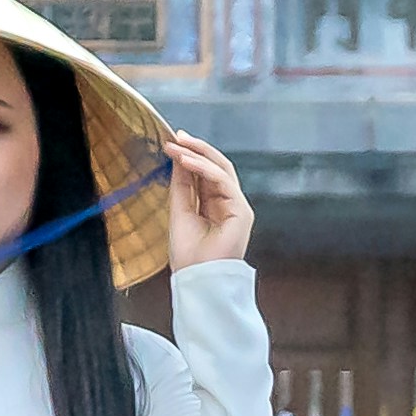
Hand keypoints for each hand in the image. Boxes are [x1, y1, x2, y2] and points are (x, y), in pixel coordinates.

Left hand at [140, 127, 251, 282]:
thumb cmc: (188, 254)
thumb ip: (181, 184)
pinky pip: (224, 182)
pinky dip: (204, 169)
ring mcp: (238, 207)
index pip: (206, 173)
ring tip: (178, 146)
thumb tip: (178, 157)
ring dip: (199, 155)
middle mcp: (229, 204)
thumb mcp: (179, 210)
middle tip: (177, 136)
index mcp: (215, 205)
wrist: (197, 279)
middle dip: (197, 149)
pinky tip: (186, 161)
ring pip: (222, 170)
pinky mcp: (242, 212)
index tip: (173, 142)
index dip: (191, 155)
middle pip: (217, 166)